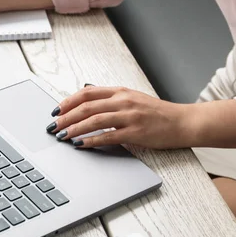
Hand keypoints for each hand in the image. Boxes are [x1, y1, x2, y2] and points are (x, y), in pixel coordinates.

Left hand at [46, 86, 190, 148]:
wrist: (182, 122)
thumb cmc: (157, 112)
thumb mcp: (132, 98)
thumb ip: (111, 98)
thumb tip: (86, 96)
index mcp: (120, 92)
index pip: (87, 93)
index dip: (68, 101)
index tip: (56, 110)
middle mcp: (123, 101)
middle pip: (87, 107)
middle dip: (66, 117)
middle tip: (53, 126)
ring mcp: (130, 116)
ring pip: (95, 120)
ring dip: (75, 129)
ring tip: (62, 136)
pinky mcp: (136, 132)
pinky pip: (109, 136)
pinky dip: (92, 140)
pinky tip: (81, 144)